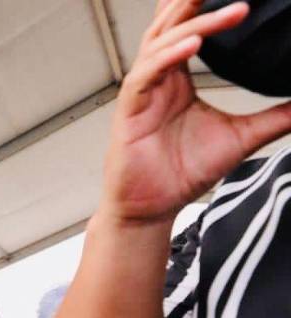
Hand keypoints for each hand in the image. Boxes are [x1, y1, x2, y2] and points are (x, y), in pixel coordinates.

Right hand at [101, 0, 290, 222]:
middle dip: (196, 1)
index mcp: (177, 77)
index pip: (190, 27)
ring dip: (197, 23)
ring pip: (163, 42)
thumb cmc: (182, 173)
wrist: (152, 208)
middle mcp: (158, 76)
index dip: (207, 5)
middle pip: (173, 23)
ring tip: (234, 9)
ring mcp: (142, 89)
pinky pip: (148, 73)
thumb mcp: (242, 137)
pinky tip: (194, 44)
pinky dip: (170, 56)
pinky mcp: (130, 108)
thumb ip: (275, 116)